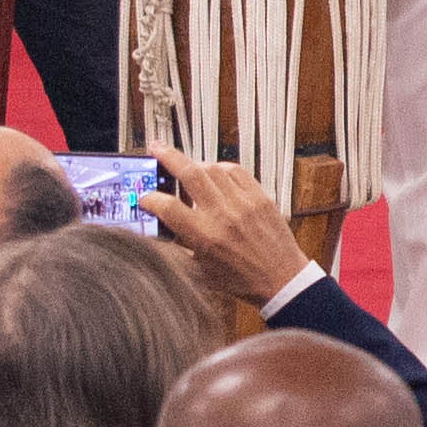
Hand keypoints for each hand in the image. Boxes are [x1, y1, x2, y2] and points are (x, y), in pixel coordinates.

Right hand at [142, 146, 313, 306]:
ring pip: (212, 168)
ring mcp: (243, 203)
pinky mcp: (260, 197)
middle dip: (168, 156)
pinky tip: (215, 175)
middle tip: (156, 147)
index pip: (168, 206)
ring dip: (196, 165)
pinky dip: (221, 168)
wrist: (281, 279)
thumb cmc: (241, 279)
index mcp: (205, 236)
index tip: (145, 197)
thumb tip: (160, 225)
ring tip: (187, 170)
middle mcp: (223, 215)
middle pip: (189, 174)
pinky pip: (236, 170)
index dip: (150, 198)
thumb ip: (178, 246)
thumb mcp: (200, 270)